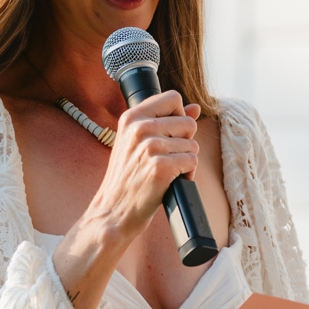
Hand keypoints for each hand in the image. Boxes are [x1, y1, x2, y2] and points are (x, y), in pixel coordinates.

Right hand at [92, 91, 200, 238]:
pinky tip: (171, 181)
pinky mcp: (160, 167)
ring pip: (192, 144)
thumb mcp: (137, 141)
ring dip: (185, 160)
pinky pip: (192, 162)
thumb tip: (195, 108)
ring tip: (166, 171)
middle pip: (188, 123)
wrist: (113, 211)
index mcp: (131, 117)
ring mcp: (150, 147)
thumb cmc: (127, 177)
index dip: (179, 115)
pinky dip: (187, 175)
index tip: (170, 133)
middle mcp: (140, 128)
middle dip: (184, 142)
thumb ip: (165, 120)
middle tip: (166, 157)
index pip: (173, 98)